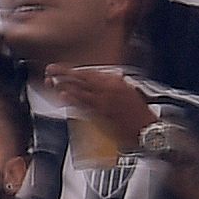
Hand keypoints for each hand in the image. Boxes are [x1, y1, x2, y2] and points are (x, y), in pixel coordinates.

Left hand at [38, 61, 159, 149]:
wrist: (148, 130)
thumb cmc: (140, 115)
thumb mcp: (129, 92)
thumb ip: (112, 85)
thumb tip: (99, 83)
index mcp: (116, 82)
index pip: (90, 72)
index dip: (74, 70)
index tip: (63, 68)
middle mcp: (109, 89)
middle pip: (82, 78)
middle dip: (64, 73)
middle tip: (51, 69)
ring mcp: (104, 102)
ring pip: (80, 90)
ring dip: (64, 84)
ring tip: (51, 80)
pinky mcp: (101, 115)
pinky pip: (83, 105)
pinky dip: (72, 99)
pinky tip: (63, 95)